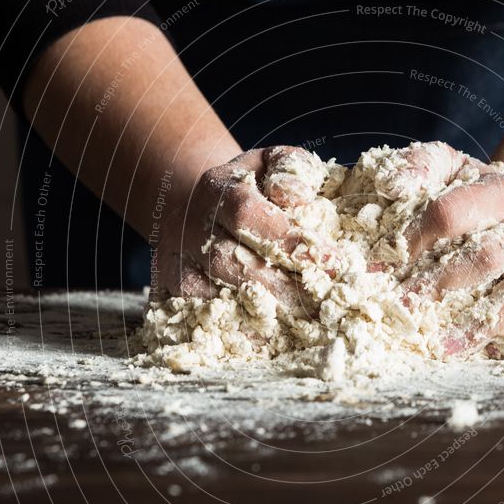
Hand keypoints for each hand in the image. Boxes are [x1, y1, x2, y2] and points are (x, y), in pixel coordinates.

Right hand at [154, 146, 334, 313]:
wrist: (192, 203)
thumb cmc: (248, 187)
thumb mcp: (269, 164)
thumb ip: (292, 170)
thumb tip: (302, 197)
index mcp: (218, 189)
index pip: (248, 216)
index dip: (289, 241)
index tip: (331, 261)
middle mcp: (191, 226)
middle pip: (231, 263)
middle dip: (280, 286)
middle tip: (321, 304)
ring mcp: (177, 262)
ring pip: (213, 295)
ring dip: (260, 314)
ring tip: (301, 326)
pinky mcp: (171, 292)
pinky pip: (200, 318)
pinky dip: (235, 330)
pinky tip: (268, 339)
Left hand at [371, 142, 503, 358]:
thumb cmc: (474, 201)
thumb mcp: (449, 171)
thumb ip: (419, 167)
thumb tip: (390, 185)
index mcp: (503, 192)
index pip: (452, 213)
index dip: (411, 239)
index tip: (377, 264)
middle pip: (486, 257)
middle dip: (436, 284)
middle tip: (401, 307)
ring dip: (478, 322)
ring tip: (439, 344)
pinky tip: (483, 351)